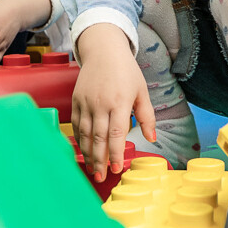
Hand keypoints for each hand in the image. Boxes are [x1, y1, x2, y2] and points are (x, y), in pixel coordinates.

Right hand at [72, 25, 154, 180]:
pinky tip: (84, 151)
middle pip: (98, 138)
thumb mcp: (141, 91)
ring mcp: (86, 102)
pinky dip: (79, 140)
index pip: (116, 134)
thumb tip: (152, 138)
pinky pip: (76, 125)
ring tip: (93, 169)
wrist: (103, 50)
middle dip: (100, 160)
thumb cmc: (126, 71)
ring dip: (88, 154)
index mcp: (119, 101)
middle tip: (101, 177)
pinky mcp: (76, 100)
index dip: (116, 154)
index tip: (117, 169)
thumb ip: (147, 116)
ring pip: (84, 134)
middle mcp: (100, 103)